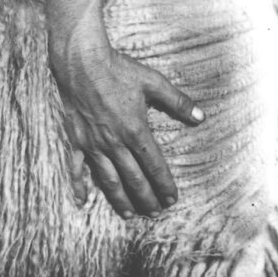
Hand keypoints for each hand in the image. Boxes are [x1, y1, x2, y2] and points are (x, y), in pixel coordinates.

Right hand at [51, 43, 203, 217]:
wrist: (81, 61)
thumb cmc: (118, 69)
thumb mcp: (153, 82)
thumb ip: (178, 102)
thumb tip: (201, 118)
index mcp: (136, 130)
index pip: (154, 165)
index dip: (164, 184)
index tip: (172, 199)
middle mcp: (115, 142)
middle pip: (134, 179)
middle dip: (146, 198)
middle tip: (155, 213)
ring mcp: (94, 144)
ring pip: (109, 180)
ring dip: (121, 200)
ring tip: (130, 215)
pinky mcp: (76, 140)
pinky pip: (77, 168)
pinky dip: (79, 186)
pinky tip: (83, 201)